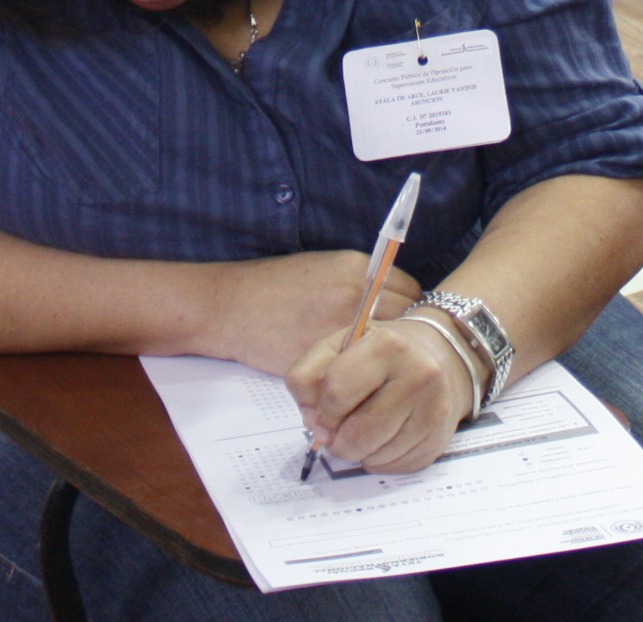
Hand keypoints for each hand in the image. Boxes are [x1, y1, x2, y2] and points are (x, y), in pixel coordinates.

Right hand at [203, 249, 418, 377]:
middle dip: (405, 336)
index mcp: (357, 269)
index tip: (404, 323)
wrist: (230, 307)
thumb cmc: (273, 287)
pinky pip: (361, 370)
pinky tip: (354, 374)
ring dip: (386, 358)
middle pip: (408, 321)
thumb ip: (360, 281)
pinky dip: (362, 374)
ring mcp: (342, 327)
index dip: (410, 309)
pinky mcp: (326, 357)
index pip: (412, 291)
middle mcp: (356, 295)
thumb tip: (391, 299)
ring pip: (387, 349)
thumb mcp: (322, 268)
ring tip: (376, 364)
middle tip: (395, 349)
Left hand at [287, 313, 465, 475]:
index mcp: (388, 346)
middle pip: (356, 435)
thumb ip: (308, 376)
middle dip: (337, 440)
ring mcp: (433, 411)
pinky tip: (384, 437)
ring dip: (357, 451)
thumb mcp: (337, 346)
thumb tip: (314, 425)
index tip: (321, 415)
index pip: (337, 392)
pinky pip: (391, 467)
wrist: (439, 359)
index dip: (321, 411)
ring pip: (373, 457)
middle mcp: (419, 376)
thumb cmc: (378, 354)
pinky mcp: (438, 441)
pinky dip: (378, 459)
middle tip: (337, 430)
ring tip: (362, 428)